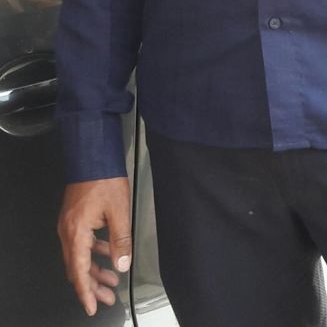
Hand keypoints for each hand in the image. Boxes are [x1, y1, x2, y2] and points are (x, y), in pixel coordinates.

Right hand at [57, 177, 131, 315]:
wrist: (93, 155)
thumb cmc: (104, 178)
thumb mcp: (119, 211)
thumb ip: (121, 240)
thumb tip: (122, 264)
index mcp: (76, 232)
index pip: (79, 272)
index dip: (86, 292)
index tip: (92, 307)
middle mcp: (68, 230)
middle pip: (77, 267)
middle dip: (92, 285)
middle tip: (106, 298)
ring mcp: (69, 223)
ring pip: (79, 256)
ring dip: (94, 269)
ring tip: (110, 280)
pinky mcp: (75, 217)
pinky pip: (82, 242)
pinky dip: (94, 252)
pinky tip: (108, 254)